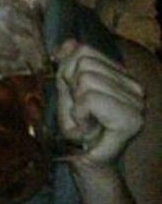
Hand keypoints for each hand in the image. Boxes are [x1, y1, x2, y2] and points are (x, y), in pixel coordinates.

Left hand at [55, 39, 144, 169]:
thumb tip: (69, 42)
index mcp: (121, 75)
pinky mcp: (132, 117)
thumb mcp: (66, 89)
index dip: (66, 69)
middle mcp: (134, 85)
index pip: (83, 50)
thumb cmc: (76, 126)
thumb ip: (68, 64)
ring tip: (85, 119)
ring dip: (75, 103)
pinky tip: (88, 127)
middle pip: (83, 63)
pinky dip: (80, 114)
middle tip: (79, 110)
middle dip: (70, 86)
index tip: (71, 93)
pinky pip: (89, 98)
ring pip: (85, 79)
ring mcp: (137, 101)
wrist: (86, 160)